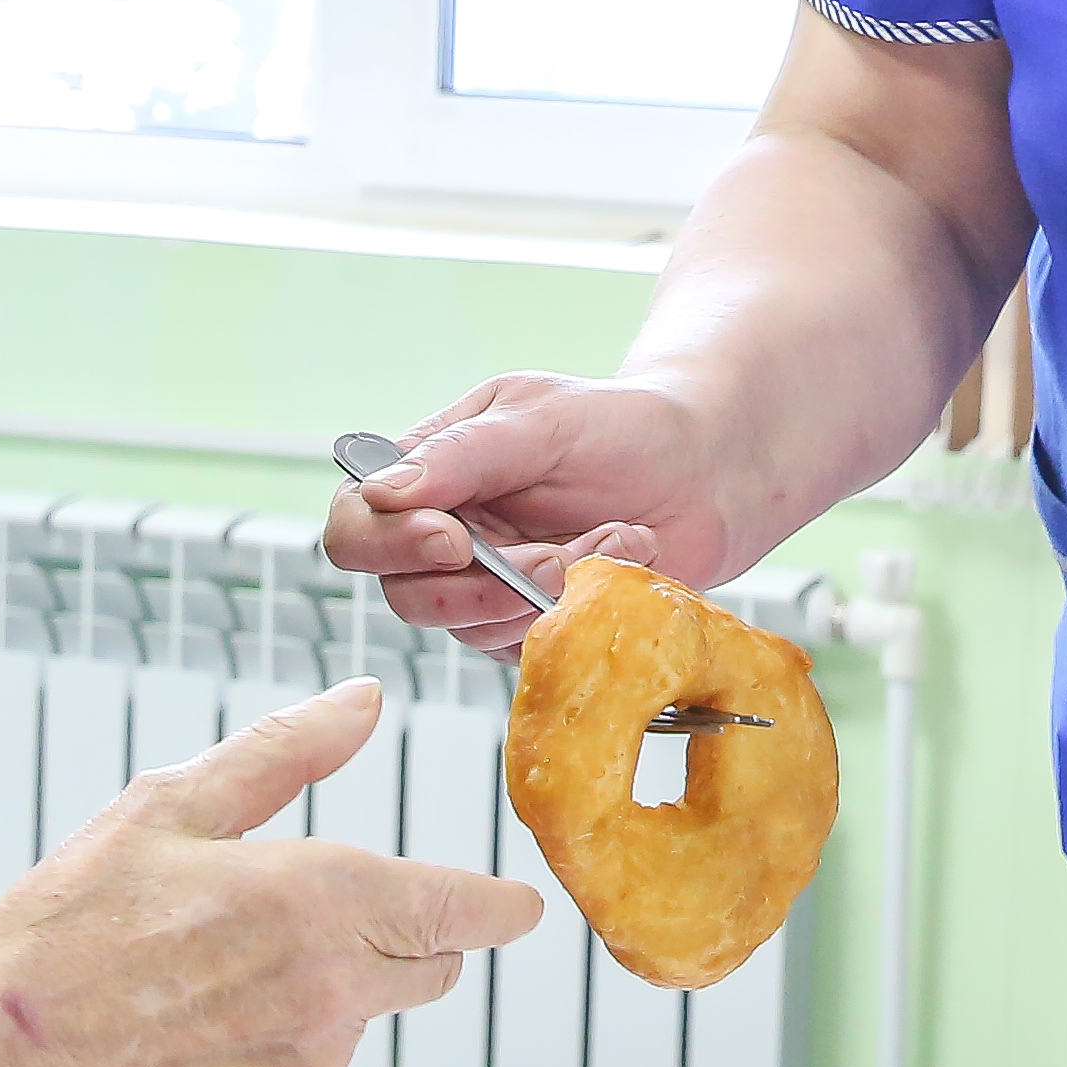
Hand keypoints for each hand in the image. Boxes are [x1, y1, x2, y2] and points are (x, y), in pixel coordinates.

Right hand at [0, 684, 539, 1066]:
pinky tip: (212, 1020)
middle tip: (320, 911)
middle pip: (434, 965)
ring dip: (336, 987)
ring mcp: (316, 1061)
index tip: (522, 905)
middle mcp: (337, 986)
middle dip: (408, 935)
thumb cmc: (75, 922)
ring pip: (372, 1014)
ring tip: (224, 968)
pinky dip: (294, 1041)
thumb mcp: (171, 806)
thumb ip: (285, 752)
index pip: (464, 908)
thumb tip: (362, 701)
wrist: (5, 1057)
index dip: (502, 905)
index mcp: (321, 897)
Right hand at [322, 375, 735, 657]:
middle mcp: (446, 537)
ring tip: (611, 537)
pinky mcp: (536, 628)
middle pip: (408, 595)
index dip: (392, 543)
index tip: (456, 541)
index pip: (359, 523)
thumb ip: (463, 453)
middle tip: (554, 557)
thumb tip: (384, 491)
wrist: (708, 469)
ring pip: (473, 629)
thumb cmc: (624, 427)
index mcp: (429, 474)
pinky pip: (530, 649)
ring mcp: (490, 590)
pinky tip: (622, 560)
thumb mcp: (542, 418)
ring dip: (548, 592)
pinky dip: (579, 611)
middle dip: (486, 586)